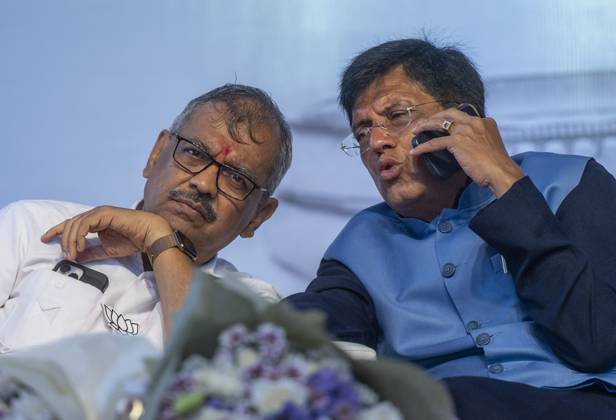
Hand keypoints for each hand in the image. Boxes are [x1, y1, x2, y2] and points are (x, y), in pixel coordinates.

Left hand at [41, 206, 172, 261]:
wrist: (149, 235)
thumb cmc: (133, 240)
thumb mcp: (107, 250)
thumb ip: (91, 253)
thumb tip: (76, 257)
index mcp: (96, 221)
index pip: (71, 224)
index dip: (57, 231)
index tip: (45, 240)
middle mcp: (96, 214)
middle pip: (70, 224)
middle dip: (63, 240)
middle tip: (66, 255)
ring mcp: (100, 212)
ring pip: (75, 223)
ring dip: (70, 240)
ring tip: (72, 254)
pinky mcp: (105, 213)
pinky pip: (85, 223)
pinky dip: (79, 235)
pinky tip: (81, 246)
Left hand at [411, 107, 523, 196]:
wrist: (500, 172)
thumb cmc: (497, 165)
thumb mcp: (491, 146)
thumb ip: (479, 141)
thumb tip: (467, 148)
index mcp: (485, 122)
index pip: (463, 115)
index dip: (450, 118)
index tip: (441, 122)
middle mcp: (475, 122)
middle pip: (449, 113)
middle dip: (435, 116)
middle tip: (425, 123)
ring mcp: (466, 130)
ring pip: (439, 123)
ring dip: (425, 126)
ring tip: (415, 131)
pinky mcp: (457, 142)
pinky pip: (434, 142)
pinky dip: (423, 147)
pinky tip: (415, 151)